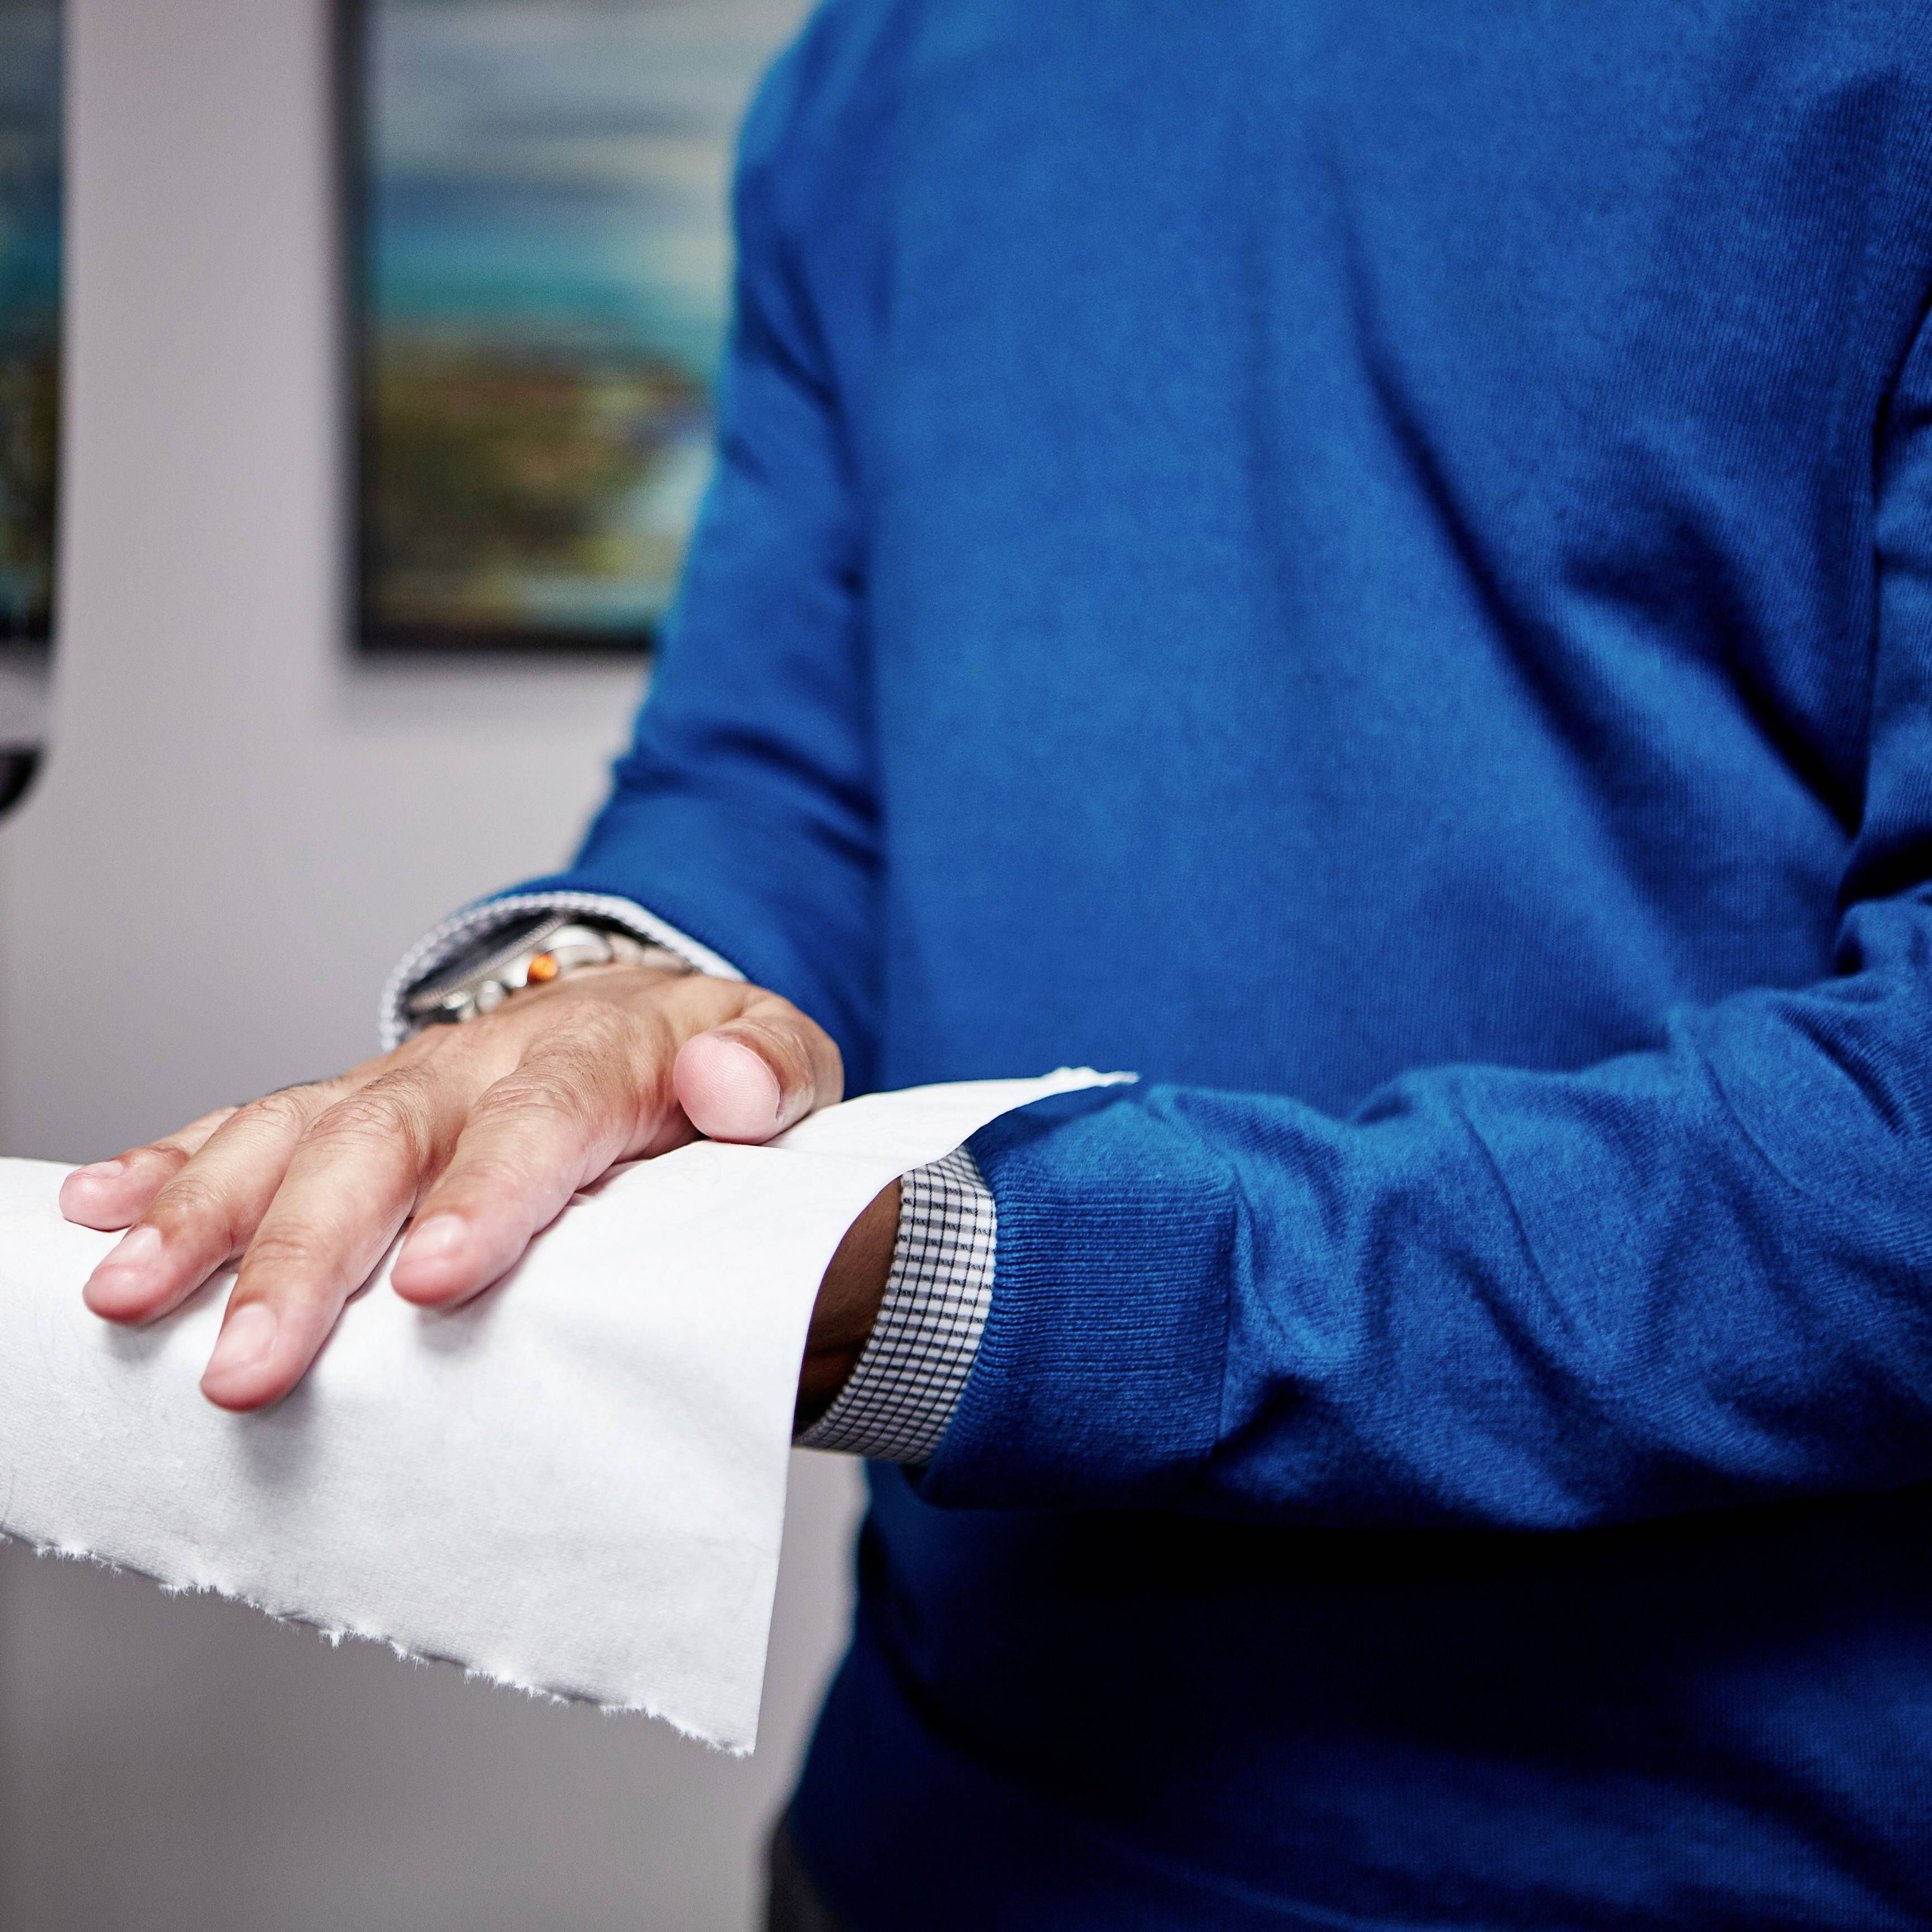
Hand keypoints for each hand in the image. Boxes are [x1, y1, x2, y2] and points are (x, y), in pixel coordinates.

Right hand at [59, 963, 886, 1412]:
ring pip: (297, 1133)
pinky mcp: (358, 1109)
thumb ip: (772, 1072)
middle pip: (388, 1140)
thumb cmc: (717, 1072)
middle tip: (254, 1358)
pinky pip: (256, 1124)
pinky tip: (102, 1213)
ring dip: (208, 1213)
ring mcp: (410, 1084)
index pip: (542, 1117)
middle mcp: (485, 1061)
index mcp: (600, 1054)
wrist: (668, 1032)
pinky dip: (175, 1165)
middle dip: (310, 1249)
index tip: (437, 1278)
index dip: (487, 1193)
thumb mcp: (786, 1064)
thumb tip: (731, 1084)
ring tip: (134, 1291)